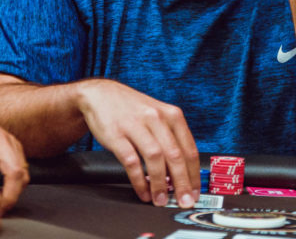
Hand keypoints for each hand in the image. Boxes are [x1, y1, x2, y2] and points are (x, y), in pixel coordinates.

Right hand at [75, 79, 199, 207]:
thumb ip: (171, 140)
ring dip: (159, 184)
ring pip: (154, 158)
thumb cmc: (133, 110)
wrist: (100, 94)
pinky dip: (138, 180)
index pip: (189, 149)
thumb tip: (182, 174)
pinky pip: (131, 161)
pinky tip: (142, 191)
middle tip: (184, 201)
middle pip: (175, 155)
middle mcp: (156, 118)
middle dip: (181, 183)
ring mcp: (136, 125)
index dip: (194, 175)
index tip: (194, 192)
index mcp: (172, 115)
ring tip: (160, 200)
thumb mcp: (158, 116)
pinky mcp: (117, 134)